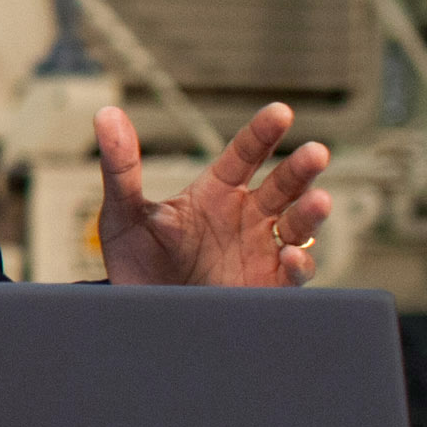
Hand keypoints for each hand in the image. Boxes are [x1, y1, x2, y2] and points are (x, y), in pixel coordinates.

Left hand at [94, 101, 328, 287]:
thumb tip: (107, 113)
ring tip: (319, 200)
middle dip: (302, 169)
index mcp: (216, 193)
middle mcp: (247, 217)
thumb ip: (120, 167)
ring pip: (298, 225)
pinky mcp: (269, 286)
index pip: (245, 155)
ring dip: (311, 213)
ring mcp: (262, 251)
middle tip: (317, 152)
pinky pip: (293, 273)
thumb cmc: (135, 260)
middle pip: (283, 185)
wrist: (140, 314)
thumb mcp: (124, 213)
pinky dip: (299, 263)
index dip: (262, 133)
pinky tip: (292, 254)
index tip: (280, 112)